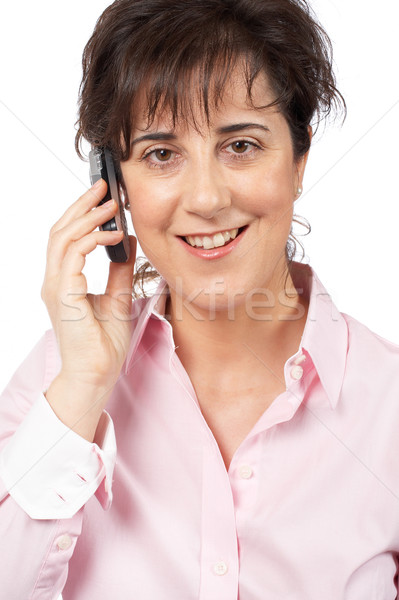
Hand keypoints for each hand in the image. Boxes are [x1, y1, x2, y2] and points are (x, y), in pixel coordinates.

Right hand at [41, 178, 136, 394]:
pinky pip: (74, 256)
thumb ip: (119, 271)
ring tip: (111, 204)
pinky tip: (114, 235)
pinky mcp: (64, 295)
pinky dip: (93, 240)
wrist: (96, 375)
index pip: (67, 237)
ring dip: (88, 217)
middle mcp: (56, 281)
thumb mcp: (118, 299)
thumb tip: (129, 243)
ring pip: (64, 238)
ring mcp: (56, 288)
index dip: (82, 214)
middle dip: (82, 205)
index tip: (103, 197)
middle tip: (104, 186)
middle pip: (61, 230)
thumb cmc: (103, 345)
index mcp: (65, 282)